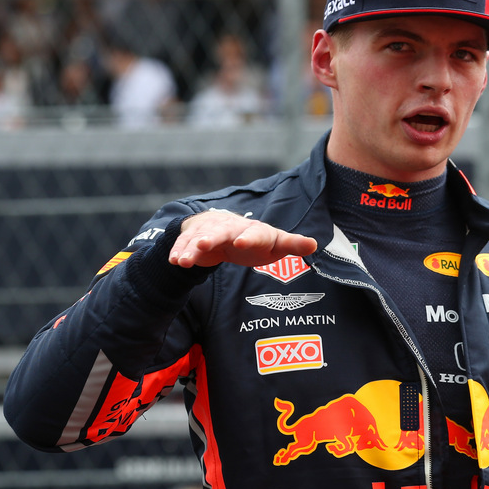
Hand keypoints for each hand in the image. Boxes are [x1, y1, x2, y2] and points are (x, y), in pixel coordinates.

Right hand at [170, 209, 316, 268]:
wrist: (227, 229)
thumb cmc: (256, 240)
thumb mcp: (275, 243)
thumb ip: (292, 244)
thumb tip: (314, 244)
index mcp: (254, 230)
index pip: (254, 233)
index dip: (248, 237)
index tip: (242, 242)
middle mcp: (230, 228)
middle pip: (220, 232)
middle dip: (211, 238)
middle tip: (203, 244)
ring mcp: (210, 231)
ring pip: (198, 238)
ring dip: (190, 247)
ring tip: (183, 260)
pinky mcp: (194, 238)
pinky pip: (184, 244)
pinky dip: (179, 251)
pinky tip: (174, 261)